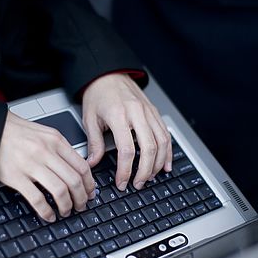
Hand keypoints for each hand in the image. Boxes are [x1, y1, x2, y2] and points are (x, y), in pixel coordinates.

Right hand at [0, 112, 94, 221]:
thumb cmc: (19, 133)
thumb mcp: (46, 134)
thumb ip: (62, 150)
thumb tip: (79, 170)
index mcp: (56, 141)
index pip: (82, 166)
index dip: (90, 184)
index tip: (90, 193)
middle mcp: (46, 152)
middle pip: (74, 181)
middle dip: (81, 198)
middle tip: (81, 206)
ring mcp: (31, 165)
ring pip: (60, 191)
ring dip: (67, 206)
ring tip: (66, 211)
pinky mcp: (16, 177)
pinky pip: (37, 199)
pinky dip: (46, 211)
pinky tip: (49, 215)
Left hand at [82, 74, 172, 190]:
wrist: (108, 74)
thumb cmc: (98, 94)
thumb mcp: (90, 119)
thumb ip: (93, 143)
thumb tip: (92, 163)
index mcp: (119, 115)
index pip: (127, 150)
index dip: (126, 170)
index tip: (122, 182)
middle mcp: (137, 113)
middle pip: (149, 148)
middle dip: (145, 171)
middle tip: (138, 184)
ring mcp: (149, 112)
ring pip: (162, 143)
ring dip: (158, 164)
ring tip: (150, 177)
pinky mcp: (155, 112)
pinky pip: (165, 134)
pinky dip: (167, 152)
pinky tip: (165, 164)